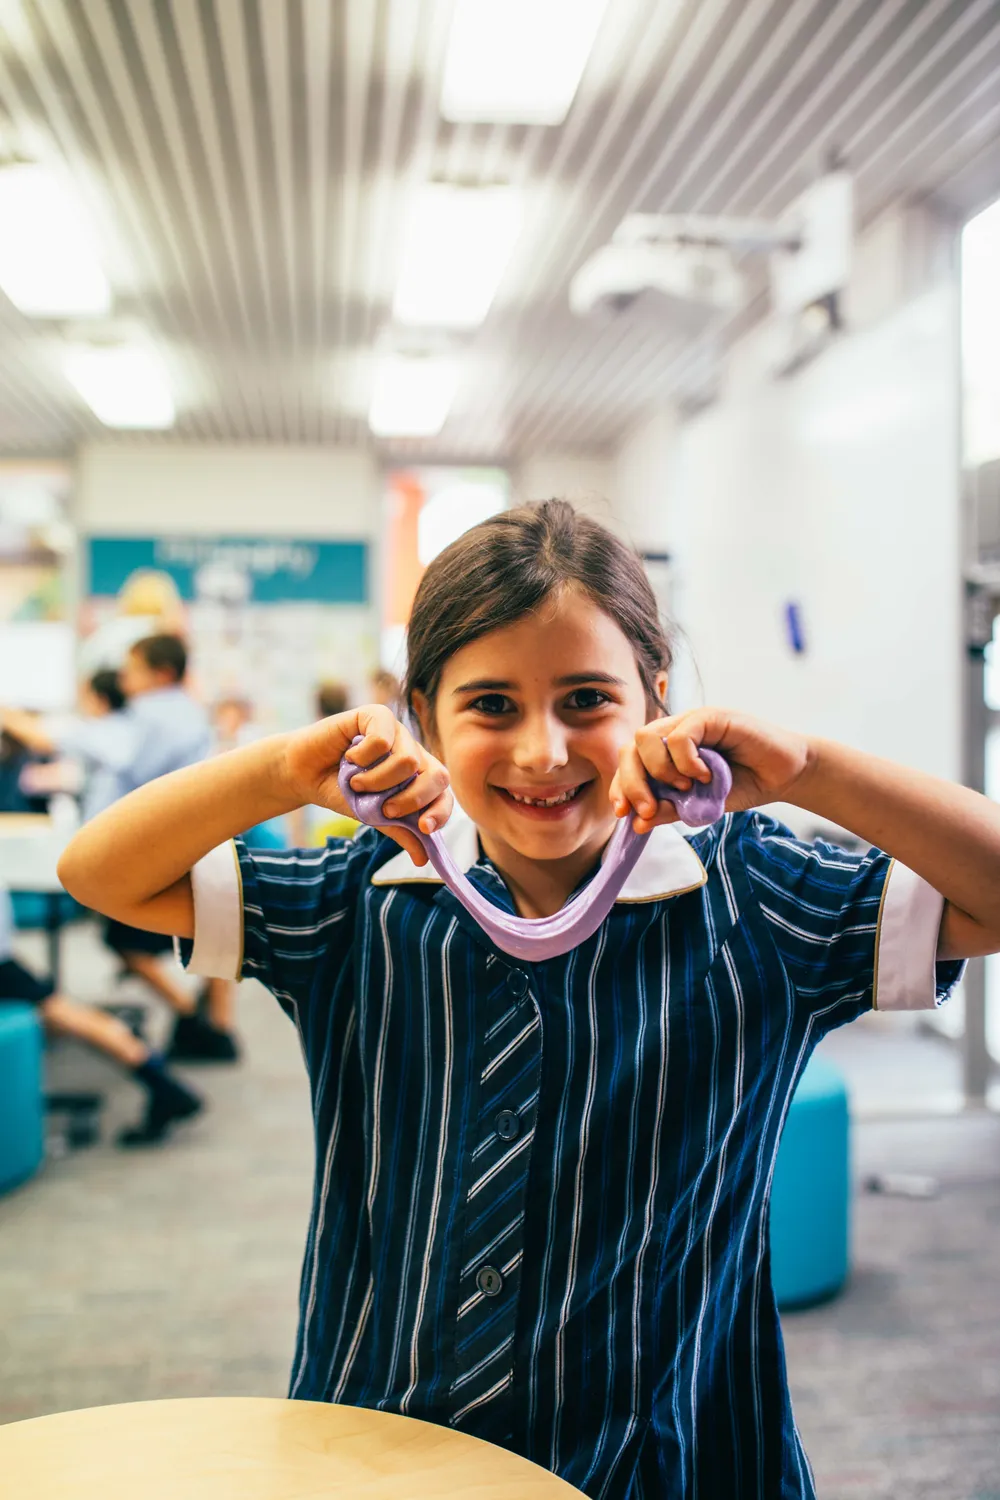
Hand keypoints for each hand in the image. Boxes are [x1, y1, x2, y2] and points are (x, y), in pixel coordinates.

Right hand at [280, 704, 451, 865]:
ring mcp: (397, 733)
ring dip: (377, 781)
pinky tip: (349, 756)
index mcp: (417, 777)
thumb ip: (398, 829)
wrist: (303, 773)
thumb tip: (423, 858)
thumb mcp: (371, 815)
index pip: (444, 793)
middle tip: (385, 809)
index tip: (423, 828)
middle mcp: (412, 752)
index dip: (440, 811)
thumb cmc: (340, 792)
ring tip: (356, 783)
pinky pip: (383, 739)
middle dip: (413, 800)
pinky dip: (362, 757)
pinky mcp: (376, 715)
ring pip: (408, 761)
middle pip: (437, 775)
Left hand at [610, 707, 810, 833]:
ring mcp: (690, 722)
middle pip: (630, 748)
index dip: (620, 787)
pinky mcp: (711, 716)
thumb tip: (637, 823)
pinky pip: (681, 736)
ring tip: (684, 788)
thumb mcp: (700, 806)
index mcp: (666, 752)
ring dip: (659, 771)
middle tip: (648, 810)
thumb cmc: (743, 786)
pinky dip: (686, 761)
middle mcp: (673, 732)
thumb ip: (670, 810)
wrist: (784, 775)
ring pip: (646, 737)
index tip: (625, 814)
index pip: (628, 763)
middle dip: (631, 783)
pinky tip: (705, 776)